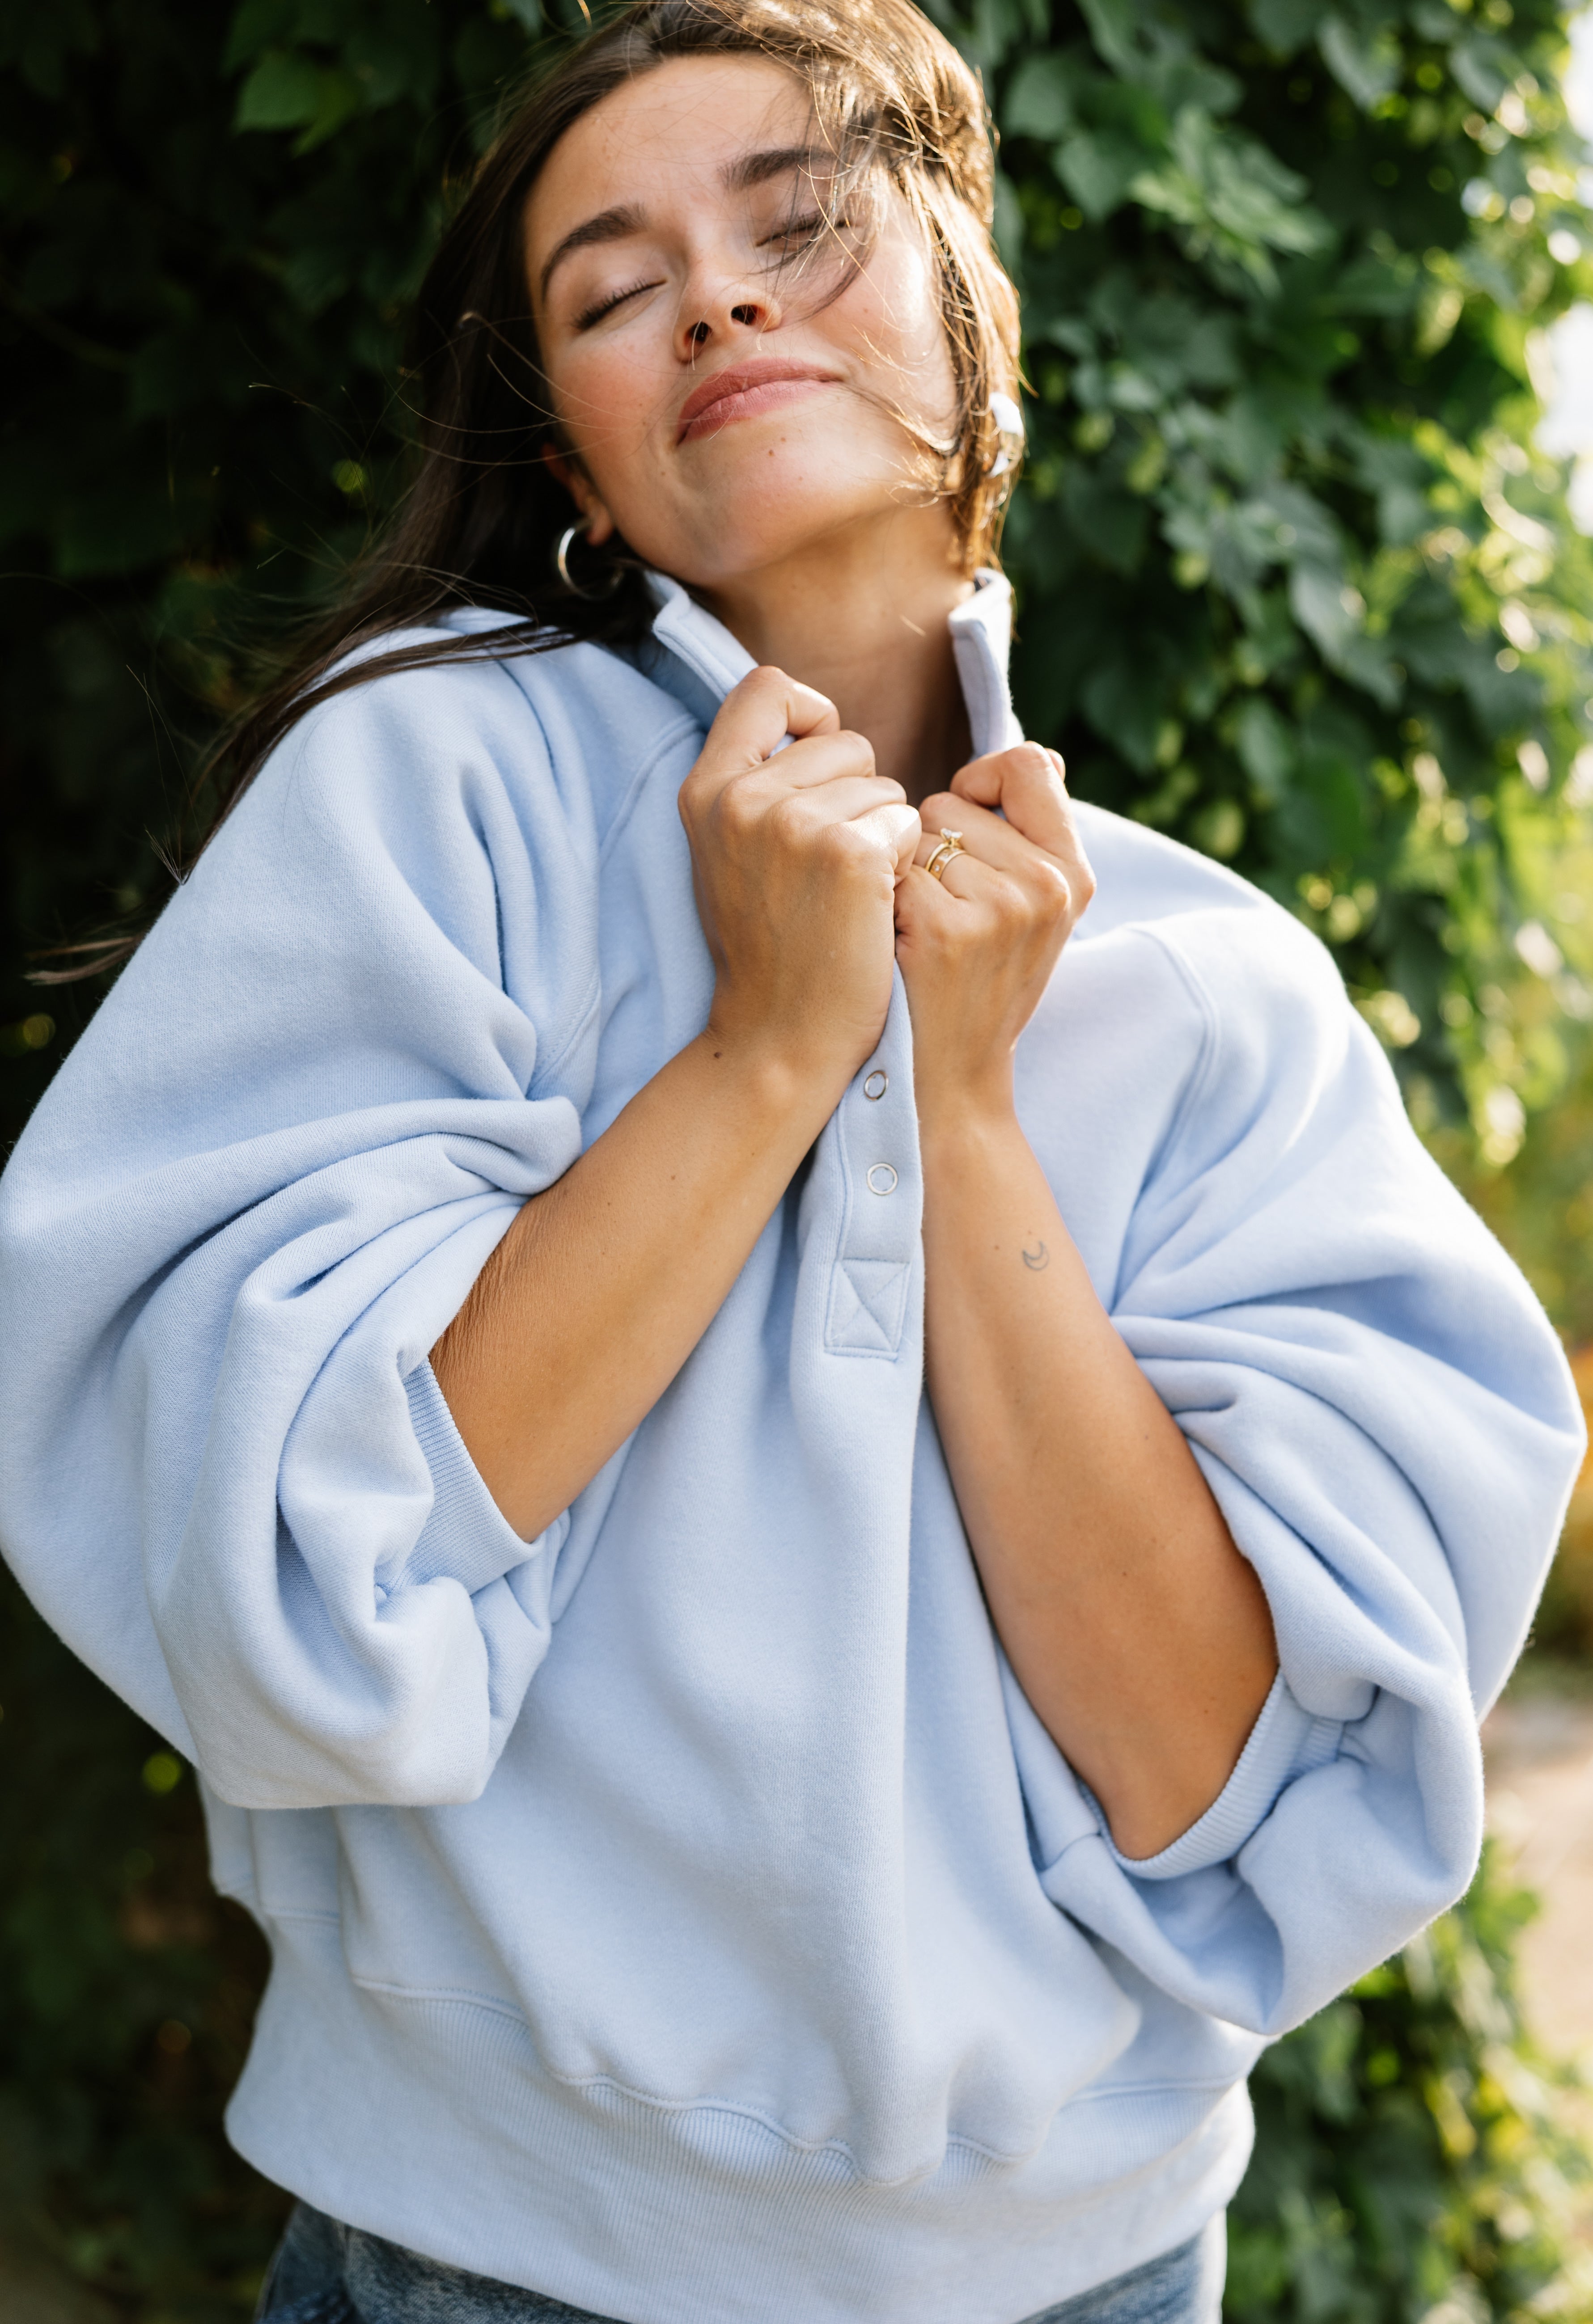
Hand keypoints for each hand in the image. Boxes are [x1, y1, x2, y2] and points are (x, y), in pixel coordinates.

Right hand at [679, 668, 920, 1096]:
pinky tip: (873, 907)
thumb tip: (819, 722)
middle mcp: (742, 796)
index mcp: (706, 789)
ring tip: (849, 895)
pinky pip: (908, 822)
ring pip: (885, 785)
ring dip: (885, 833)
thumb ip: (759, 787)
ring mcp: (794, 822)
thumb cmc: (771, 949)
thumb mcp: (734, 855)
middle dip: (860, 793)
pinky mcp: (850, 853)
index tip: (823, 764)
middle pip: (844, 740)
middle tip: (835, 868)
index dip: (808, 715)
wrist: (780, 1038)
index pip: (766, 688)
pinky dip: (904, 863)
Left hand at [893, 743, 1094, 1131]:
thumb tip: (1041, 756)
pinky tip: (897, 949)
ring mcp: (1001, 908)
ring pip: (914, 838)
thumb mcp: (1030, 912)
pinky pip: (889, 872)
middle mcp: (1047, 885)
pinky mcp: (946, 931)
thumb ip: (1033, 834)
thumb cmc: (977, 984)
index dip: (981, 781)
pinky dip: (881, 906)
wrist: (949, 1079)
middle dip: (930, 847)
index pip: (1027, 762)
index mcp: (1074, 872)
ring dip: (902, 878)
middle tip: (942, 914)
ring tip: (920, 935)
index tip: (963, 826)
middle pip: (952, 803)